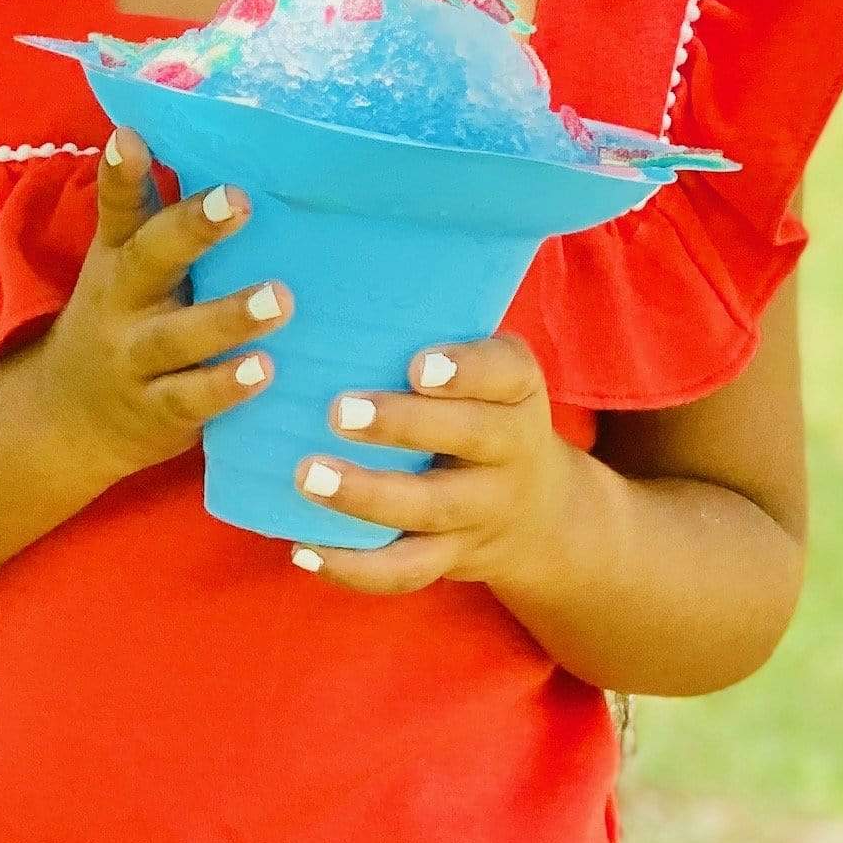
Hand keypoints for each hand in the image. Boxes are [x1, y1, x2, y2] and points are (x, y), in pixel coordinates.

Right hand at [29, 126, 291, 486]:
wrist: (68, 419)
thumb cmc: (125, 324)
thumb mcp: (127, 272)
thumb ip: (170, 226)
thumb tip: (242, 156)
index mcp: (118, 258)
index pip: (118, 208)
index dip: (122, 172)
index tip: (131, 136)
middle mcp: (121, 302)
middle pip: (150, 259)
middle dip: (193, 228)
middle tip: (239, 201)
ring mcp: (136, 358)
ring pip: (179, 336)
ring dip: (230, 318)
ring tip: (280, 299)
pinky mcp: (157, 411)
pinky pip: (193, 398)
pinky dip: (227, 386)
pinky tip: (266, 370)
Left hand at [288, 335, 614, 601]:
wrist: (540, 513)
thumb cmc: (484, 412)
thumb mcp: (489, 372)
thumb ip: (437, 333)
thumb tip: (338, 271)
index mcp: (517, 391)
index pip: (504, 373)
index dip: (465, 370)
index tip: (418, 365)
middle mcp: (509, 451)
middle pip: (469, 440)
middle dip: (403, 426)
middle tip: (338, 411)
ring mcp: (481, 511)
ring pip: (430, 511)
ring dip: (366, 497)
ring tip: (306, 475)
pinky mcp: (451, 558)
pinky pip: (405, 571)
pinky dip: (354, 568)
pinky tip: (302, 550)